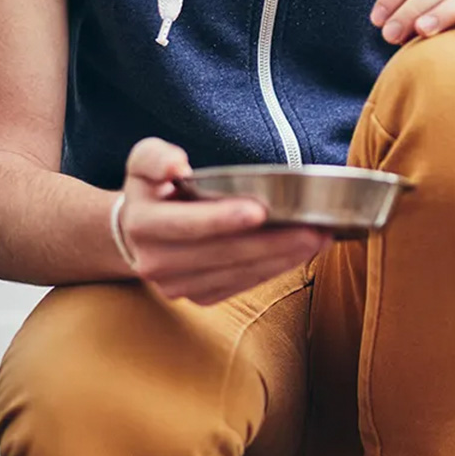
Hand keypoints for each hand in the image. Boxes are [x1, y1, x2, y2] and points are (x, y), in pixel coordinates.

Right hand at [117, 138, 331, 305]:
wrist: (135, 235)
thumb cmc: (151, 190)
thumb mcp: (143, 162)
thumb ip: (156, 158)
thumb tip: (177, 165)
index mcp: (142, 225)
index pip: (187, 225)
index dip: (222, 219)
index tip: (260, 210)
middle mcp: (157, 263)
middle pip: (223, 254)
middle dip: (272, 243)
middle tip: (314, 229)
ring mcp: (179, 286)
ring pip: (239, 273)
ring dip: (283, 258)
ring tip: (319, 240)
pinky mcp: (200, 297)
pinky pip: (243, 285)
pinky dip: (274, 270)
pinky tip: (300, 254)